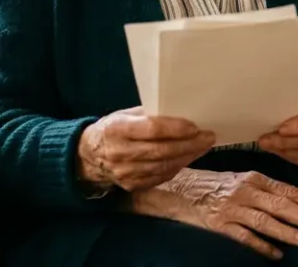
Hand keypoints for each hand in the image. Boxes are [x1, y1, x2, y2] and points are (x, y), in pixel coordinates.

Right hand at [76, 106, 217, 191]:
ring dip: (188, 156)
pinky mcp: (132, 185)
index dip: (176, 128)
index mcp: (117, 129)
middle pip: (162, 150)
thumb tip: (181, 112)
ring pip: (164, 165)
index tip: (195, 126)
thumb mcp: (124, 115)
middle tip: (209, 137)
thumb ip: (148, 114)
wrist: (89, 157)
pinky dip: (178, 166)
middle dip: (190, 144)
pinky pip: (161, 176)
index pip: (152, 129)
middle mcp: (120, 153)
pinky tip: (188, 157)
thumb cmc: (113, 129)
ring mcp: (126, 173)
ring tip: (203, 146)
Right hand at [132, 169, 297, 259]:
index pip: (288, 190)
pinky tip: (276, 255)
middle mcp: (245, 191)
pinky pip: (243, 237)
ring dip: (286, 230)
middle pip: (280, 204)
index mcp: (254, 178)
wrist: (179, 190)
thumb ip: (266, 190)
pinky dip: (260, 246)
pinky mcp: (218, 225)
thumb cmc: (216, 185)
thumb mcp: (242, 180)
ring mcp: (231, 208)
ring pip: (263, 220)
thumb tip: (296, 203)